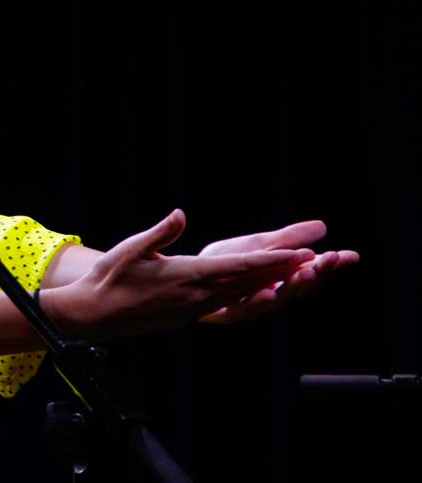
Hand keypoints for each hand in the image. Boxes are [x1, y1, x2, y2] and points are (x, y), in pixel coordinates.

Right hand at [48, 209, 315, 339]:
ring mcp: (195, 308)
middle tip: (315, 261)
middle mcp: (197, 296)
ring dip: (271, 283)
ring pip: (242, 294)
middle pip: (249, 283)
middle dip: (284, 271)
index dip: (272, 261)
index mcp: (186, 277)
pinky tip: (259, 289)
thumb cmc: (110, 279)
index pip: (238, 268)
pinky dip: (249, 293)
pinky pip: (228, 302)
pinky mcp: (189, 313)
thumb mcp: (131, 249)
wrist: (95, 315)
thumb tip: (180, 214)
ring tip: (296, 273)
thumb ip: (160, 232)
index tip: (297, 254)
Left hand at [196, 220, 358, 323]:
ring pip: (277, 299)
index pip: (311, 270)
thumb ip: (289, 239)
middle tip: (328, 260)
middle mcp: (271, 292)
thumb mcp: (259, 245)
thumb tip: (322, 226)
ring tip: (304, 273)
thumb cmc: (226, 262)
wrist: (189, 278)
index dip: (330, 265)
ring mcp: (253, 304)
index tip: (350, 255)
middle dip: (316, 273)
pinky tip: (266, 292)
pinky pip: (245, 309)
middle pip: (298, 286)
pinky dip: (257, 302)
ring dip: (292, 287)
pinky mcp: (229, 313)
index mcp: (280, 276)